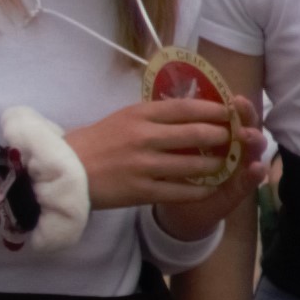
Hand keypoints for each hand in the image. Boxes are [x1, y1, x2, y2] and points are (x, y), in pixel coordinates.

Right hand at [65, 89, 249, 215]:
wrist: (64, 171)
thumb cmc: (96, 141)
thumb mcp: (124, 117)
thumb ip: (156, 115)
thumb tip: (194, 109)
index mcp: (140, 115)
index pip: (188, 107)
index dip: (216, 110)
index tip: (232, 113)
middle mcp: (145, 137)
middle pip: (199, 134)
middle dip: (224, 137)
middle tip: (235, 139)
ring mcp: (144, 166)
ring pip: (196, 165)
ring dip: (218, 165)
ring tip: (226, 163)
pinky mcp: (141, 191)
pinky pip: (182, 191)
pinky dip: (202, 189)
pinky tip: (211, 187)